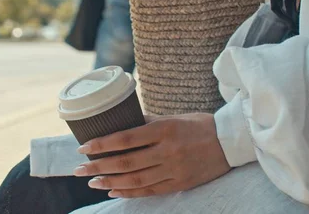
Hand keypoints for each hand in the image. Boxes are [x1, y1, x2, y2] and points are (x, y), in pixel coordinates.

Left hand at [73, 114, 230, 197]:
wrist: (230, 142)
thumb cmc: (198, 125)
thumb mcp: (172, 117)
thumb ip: (146, 122)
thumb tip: (120, 123)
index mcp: (164, 130)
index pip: (125, 138)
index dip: (102, 145)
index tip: (83, 148)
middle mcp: (168, 151)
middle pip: (126, 162)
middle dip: (98, 166)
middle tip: (78, 170)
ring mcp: (174, 170)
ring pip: (135, 180)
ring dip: (110, 182)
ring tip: (92, 182)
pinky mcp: (181, 184)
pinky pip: (150, 190)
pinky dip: (130, 192)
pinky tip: (114, 191)